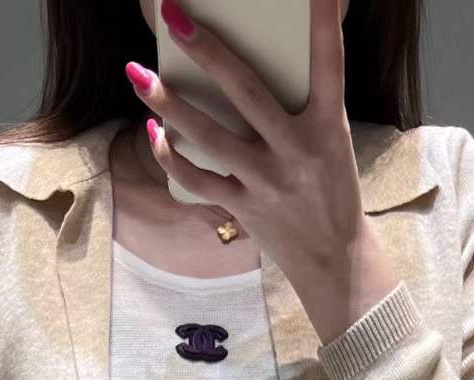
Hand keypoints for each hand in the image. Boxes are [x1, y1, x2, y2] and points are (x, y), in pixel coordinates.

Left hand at [128, 0, 403, 343]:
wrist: (335, 260)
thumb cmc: (330, 190)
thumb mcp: (332, 141)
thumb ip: (302, 105)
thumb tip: (250, 65)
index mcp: (329, 125)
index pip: (329, 63)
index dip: (324, 21)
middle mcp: (298, 150)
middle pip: (246, 91)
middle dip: (207, 51)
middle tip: (173, 16)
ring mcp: (269, 182)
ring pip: (209, 137)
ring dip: (169, 104)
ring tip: (138, 75)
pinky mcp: (246, 209)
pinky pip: (199, 180)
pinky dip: (171, 158)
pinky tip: (154, 133)